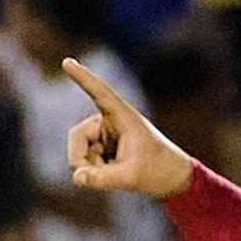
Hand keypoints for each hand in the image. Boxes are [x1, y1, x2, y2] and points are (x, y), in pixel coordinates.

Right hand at [65, 58, 192, 198]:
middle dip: (80, 159)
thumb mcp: (131, 177)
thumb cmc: (158, 171)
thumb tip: (76, 178)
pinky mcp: (104, 145)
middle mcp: (111, 120)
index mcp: (122, 116)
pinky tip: (113, 174)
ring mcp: (105, 133)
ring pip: (79, 150)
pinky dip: (94, 171)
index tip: (67, 62)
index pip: (99, 93)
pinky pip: (86, 159)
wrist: (173, 178)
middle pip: (77, 136)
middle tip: (89, 178)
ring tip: (113, 176)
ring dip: (90, 167)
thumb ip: (103, 179)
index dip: (82, 78)